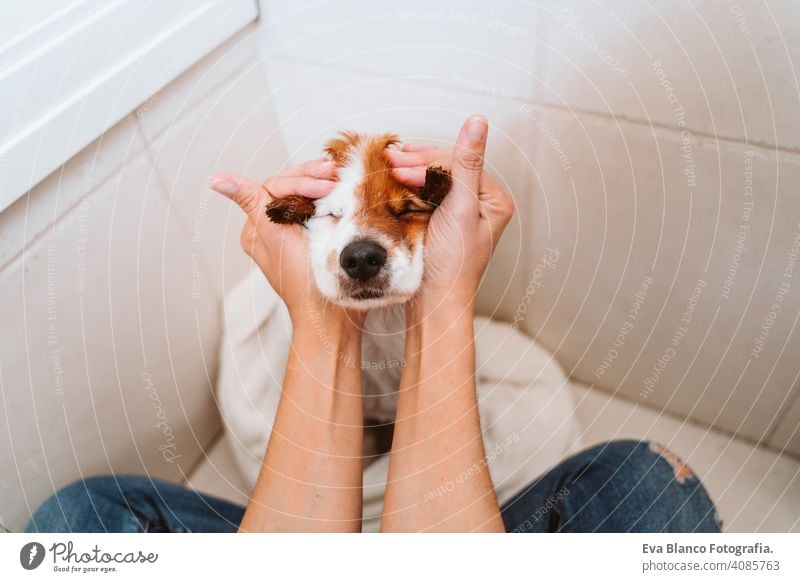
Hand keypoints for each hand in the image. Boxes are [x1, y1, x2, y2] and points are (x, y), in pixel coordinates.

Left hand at [210, 161, 362, 326]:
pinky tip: (345, 189)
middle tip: (334, 174)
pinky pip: (322, 208)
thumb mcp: (274, 235)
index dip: (300, 182)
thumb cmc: (303, 280)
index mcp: (257, 228)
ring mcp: (299, 231)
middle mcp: (275, 228)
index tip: (324, 186)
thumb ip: (251, 202)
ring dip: (325, 184)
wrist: (332, 313)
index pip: (275, 187)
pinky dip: (334, 197)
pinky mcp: (320, 236)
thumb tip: (217, 179)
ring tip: (341, 178)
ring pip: (308, 194)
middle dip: (312, 178)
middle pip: (291, 187)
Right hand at [387, 116, 514, 310]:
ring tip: (384, 167)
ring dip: (406, 173)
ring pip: (430, 179)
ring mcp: (456, 211)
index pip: (459, 164)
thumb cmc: (452, 264)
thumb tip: (479, 121)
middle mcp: (478, 202)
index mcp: (493, 198)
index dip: (428, 161)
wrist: (434, 301)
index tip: (400, 167)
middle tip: (388, 161)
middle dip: (415, 164)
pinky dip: (403, 187)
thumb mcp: (460, 209)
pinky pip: (420, 194)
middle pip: (444, 169)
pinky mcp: (437, 220)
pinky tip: (388, 181)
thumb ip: (466, 164)